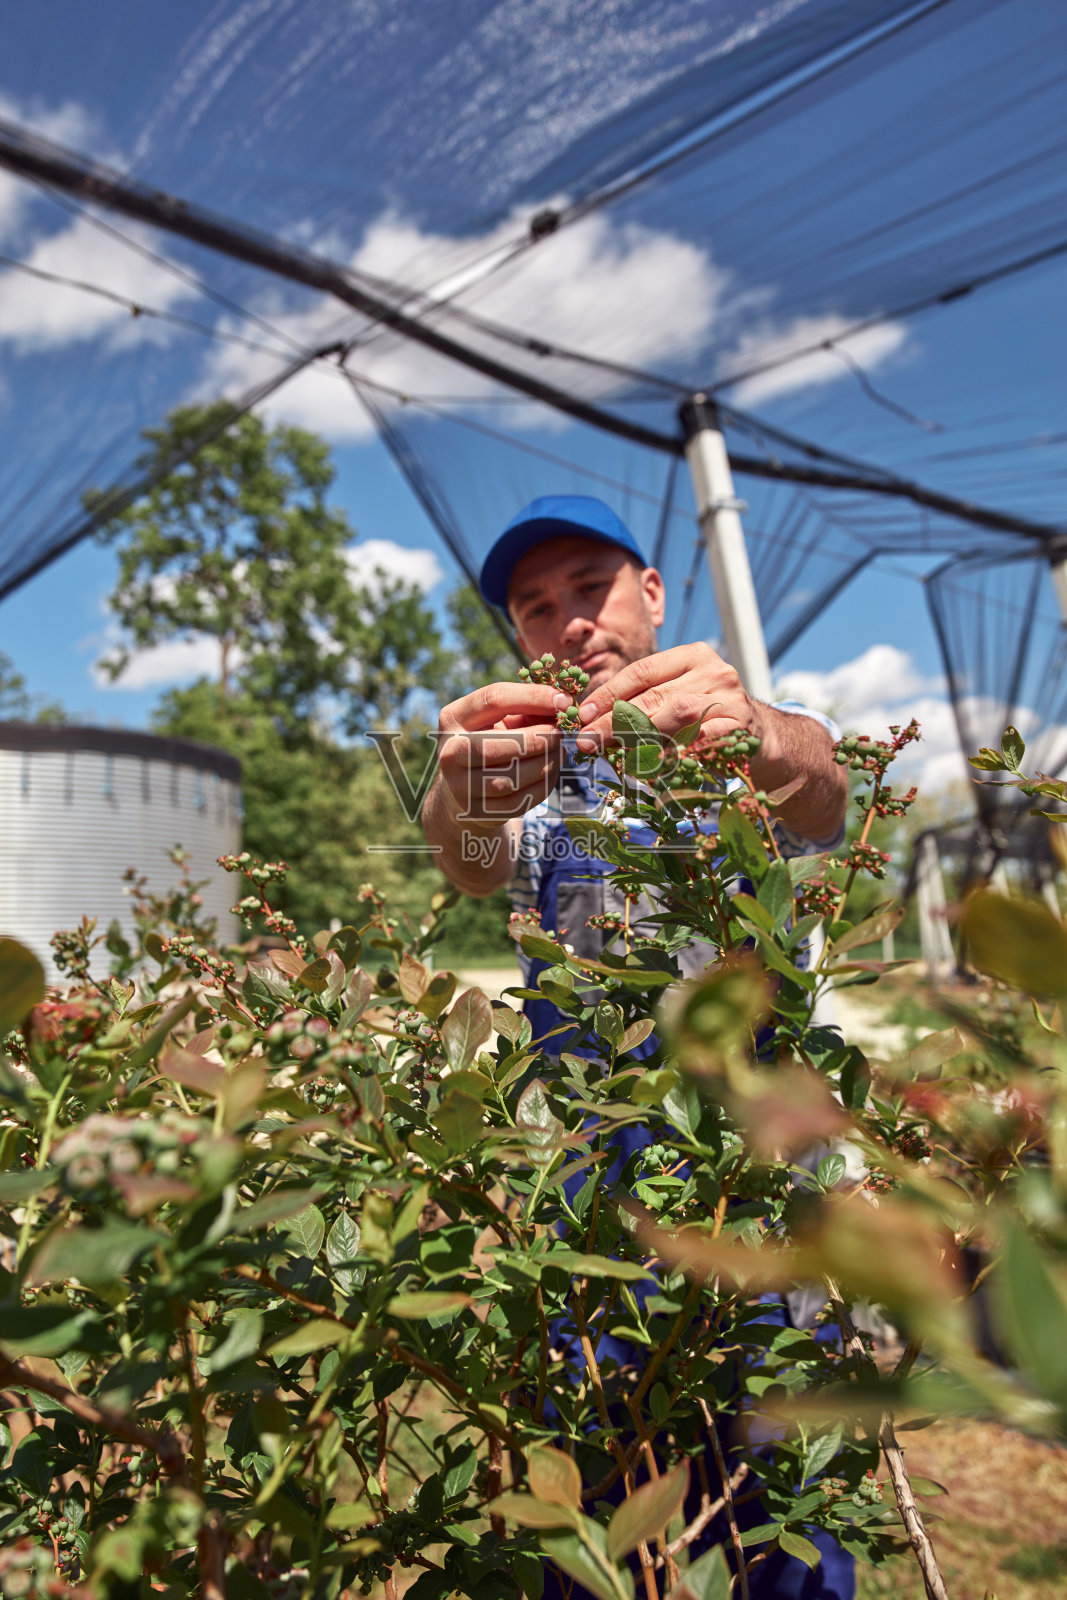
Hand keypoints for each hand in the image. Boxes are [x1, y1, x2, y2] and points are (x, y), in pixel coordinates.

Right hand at [437, 681, 562, 827]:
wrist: (462, 791)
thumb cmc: (490, 743)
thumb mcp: (498, 720)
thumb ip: (525, 709)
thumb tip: (563, 703)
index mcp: (453, 718)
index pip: (493, 699)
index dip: (533, 697)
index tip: (563, 700)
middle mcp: (450, 752)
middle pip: (498, 744)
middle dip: (538, 738)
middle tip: (560, 733)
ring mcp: (460, 786)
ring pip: (511, 776)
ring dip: (544, 763)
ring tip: (559, 752)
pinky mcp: (476, 812)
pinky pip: (518, 801)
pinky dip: (543, 785)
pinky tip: (551, 771)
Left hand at [574, 643, 755, 751]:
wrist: (761, 737)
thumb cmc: (708, 718)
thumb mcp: (677, 699)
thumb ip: (644, 703)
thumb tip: (591, 721)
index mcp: (691, 656)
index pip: (642, 671)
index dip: (609, 693)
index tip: (582, 714)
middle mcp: (713, 670)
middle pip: (654, 696)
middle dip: (615, 720)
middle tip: (587, 741)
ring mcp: (730, 697)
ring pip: (675, 715)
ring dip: (639, 737)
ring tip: (612, 752)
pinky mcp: (741, 726)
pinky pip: (701, 740)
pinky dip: (675, 752)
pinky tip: (652, 764)